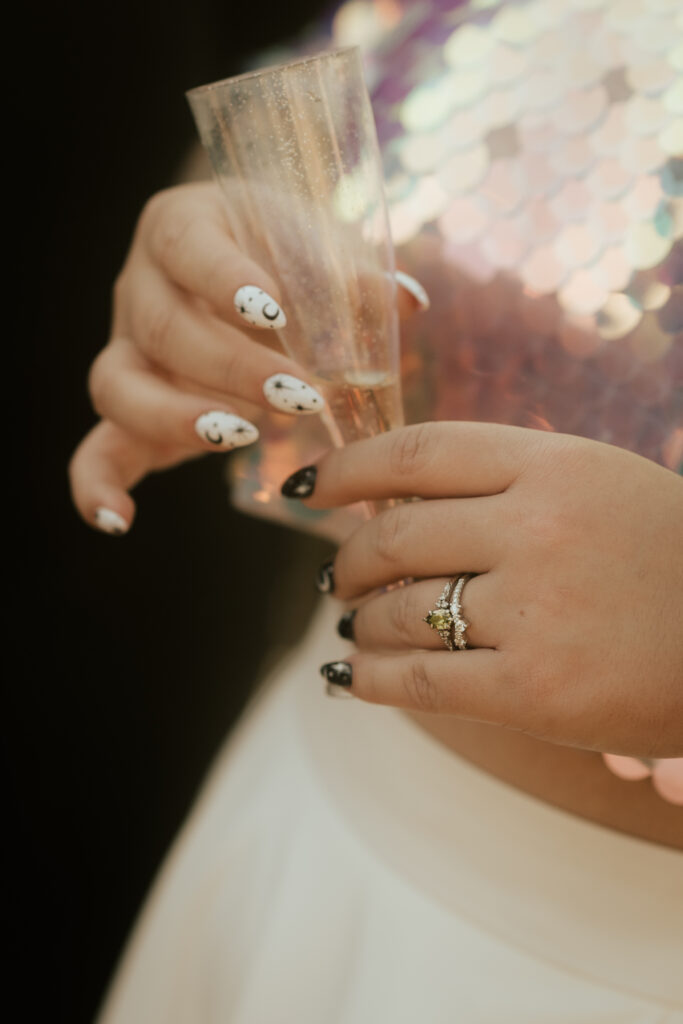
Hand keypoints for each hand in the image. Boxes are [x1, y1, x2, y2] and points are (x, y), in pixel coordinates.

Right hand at [69, 182, 426, 534]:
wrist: (249, 277)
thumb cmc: (287, 257)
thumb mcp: (322, 251)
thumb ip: (357, 276)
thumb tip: (406, 299)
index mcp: (183, 228)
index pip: (187, 245)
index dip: (222, 277)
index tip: (272, 310)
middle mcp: (142, 288)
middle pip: (162, 327)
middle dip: (230, 367)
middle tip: (299, 396)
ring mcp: (129, 352)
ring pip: (118, 385)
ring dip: (174, 418)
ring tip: (239, 437)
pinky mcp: (131, 412)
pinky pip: (97, 447)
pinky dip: (96, 484)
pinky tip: (118, 520)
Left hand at [289, 423, 682, 756]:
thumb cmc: (666, 554)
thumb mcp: (597, 485)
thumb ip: (505, 484)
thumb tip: (395, 503)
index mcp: (551, 465)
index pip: (415, 454)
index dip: (347, 470)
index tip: (309, 487)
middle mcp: (536, 527)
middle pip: (394, 537)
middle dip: (348, 562)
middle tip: (336, 579)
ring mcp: (535, 610)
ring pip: (398, 613)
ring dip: (358, 623)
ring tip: (353, 629)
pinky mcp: (537, 690)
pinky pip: (420, 682)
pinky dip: (368, 680)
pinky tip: (345, 679)